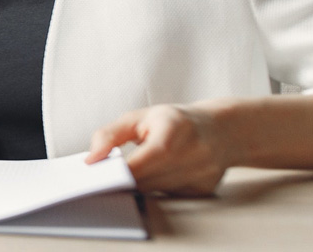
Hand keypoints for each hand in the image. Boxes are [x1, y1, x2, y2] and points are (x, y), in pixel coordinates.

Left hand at [86, 103, 234, 195]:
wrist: (222, 130)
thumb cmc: (174, 121)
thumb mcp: (139, 117)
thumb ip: (110, 135)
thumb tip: (91, 159)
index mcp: (174, 131)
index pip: (138, 163)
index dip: (114, 173)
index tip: (95, 175)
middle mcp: (193, 154)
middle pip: (145, 181)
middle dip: (121, 180)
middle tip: (105, 175)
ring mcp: (202, 174)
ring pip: (155, 191)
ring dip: (139, 184)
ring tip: (131, 171)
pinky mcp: (204, 189)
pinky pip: (169, 195)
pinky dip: (157, 187)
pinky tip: (159, 173)